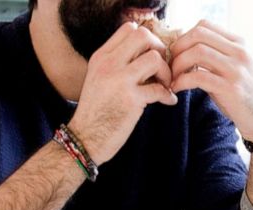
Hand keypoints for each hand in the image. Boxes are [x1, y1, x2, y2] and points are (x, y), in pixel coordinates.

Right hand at [69, 22, 178, 163]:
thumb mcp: (100, 79)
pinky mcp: (131, 100)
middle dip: (160, 50)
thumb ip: (118, 64)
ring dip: (166, 72)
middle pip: (144, 36)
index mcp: (101, 56)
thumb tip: (149, 55)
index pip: (129, 29)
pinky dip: (168, 96)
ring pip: (154, 58)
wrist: (84, 138)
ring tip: (165, 85)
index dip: (148, 40)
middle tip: (161, 69)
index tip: (152, 57)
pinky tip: (168, 101)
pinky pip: (160, 89)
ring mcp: (119, 80)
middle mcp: (109, 64)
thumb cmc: (97, 111)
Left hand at [169, 20, 252, 145]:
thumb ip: (216, 57)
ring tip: (173, 78)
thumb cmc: (246, 96)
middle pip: (198, 35)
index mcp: (239, 44)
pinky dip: (181, 82)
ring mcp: (237, 70)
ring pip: (197, 52)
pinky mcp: (231, 89)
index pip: (204, 26)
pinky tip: (177, 89)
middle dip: (178, 49)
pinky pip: (198, 77)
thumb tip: (185, 51)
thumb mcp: (235, 69)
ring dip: (178, 65)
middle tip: (170, 65)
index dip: (184, 38)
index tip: (177, 54)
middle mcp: (239, 53)